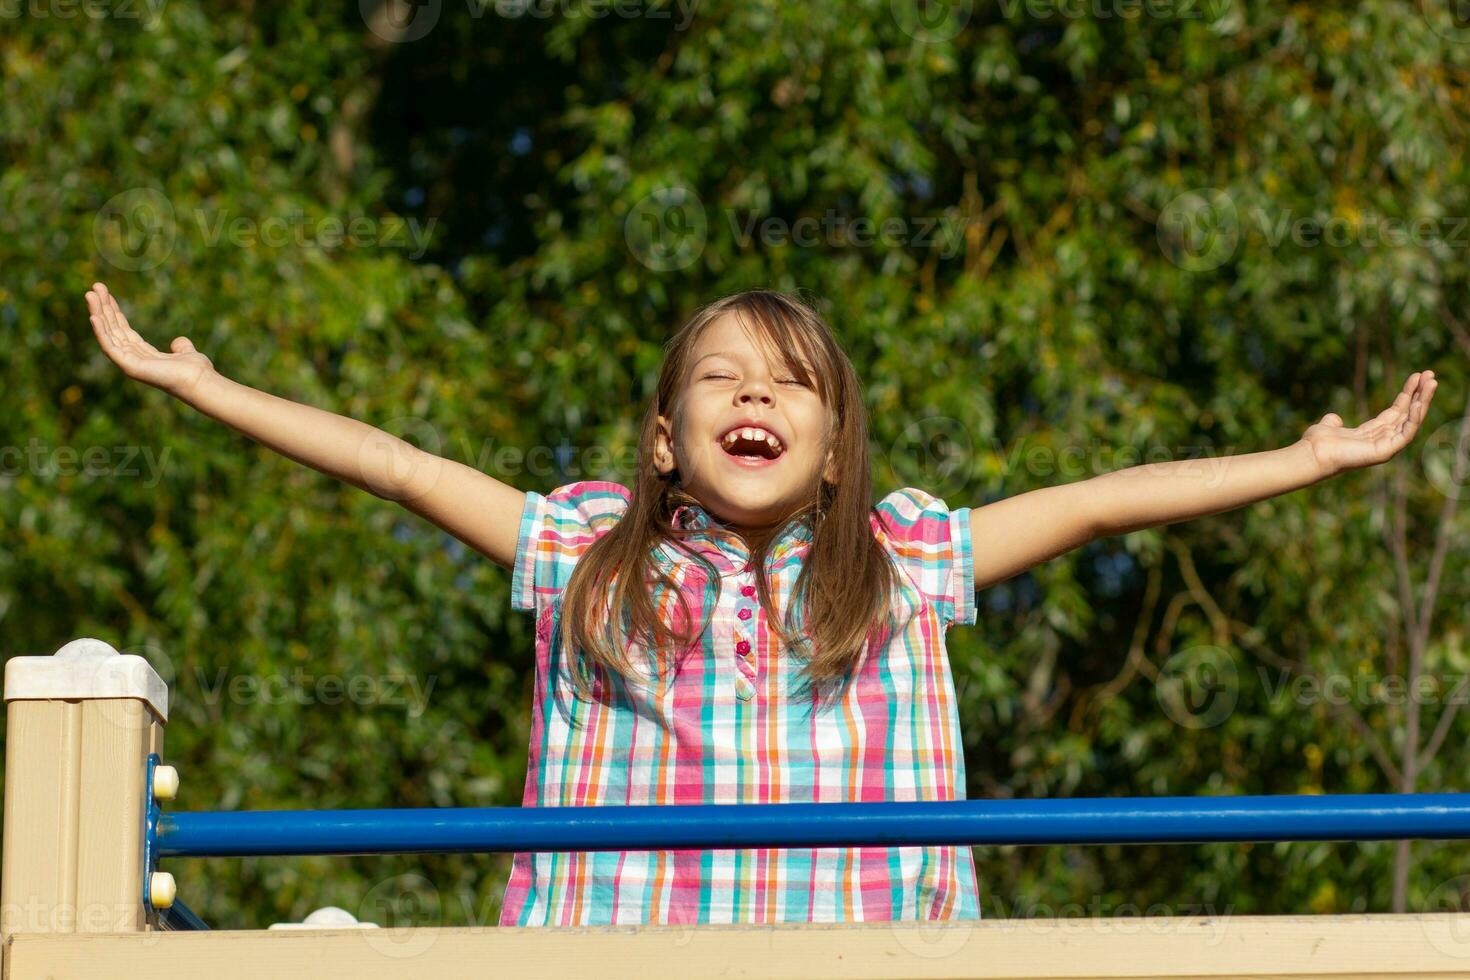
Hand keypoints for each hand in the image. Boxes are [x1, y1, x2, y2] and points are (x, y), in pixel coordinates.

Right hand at [86, 281, 215, 398]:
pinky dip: (100, 332)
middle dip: (103, 309)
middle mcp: (133, 359)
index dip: (114, 312)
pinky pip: (109, 347)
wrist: (200, 381)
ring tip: (90, 294)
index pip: (124, 330)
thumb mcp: (186, 353)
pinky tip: (94, 316)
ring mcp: (129, 364)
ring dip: (98, 314)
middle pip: (113, 330)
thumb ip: (181, 346)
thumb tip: (178, 341)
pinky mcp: (129, 367)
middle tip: (95, 287)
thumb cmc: (196, 371)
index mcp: (144, 355)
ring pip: (108, 334)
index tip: (106, 295)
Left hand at [1301, 370, 1438, 475]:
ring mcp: (1386, 447)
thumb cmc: (1317, 443)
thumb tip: (1333, 419)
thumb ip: (1334, 422)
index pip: (1396, 411)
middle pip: (1407, 414)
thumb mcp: (1329, 426)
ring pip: (1411, 421)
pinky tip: (1419, 402)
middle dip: (1421, 394)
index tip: (1416, 376)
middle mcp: (1382, 440)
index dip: (1407, 394)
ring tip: (1431, 382)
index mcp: (1372, 433)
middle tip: (1431, 374)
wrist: (1311, 454)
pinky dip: (1414, 418)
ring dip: (1423, 401)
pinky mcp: (1385, 452)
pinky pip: (1406, 434)